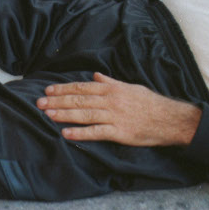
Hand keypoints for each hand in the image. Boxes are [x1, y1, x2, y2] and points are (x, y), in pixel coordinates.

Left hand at [37, 72, 200, 145]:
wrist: (169, 118)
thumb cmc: (150, 102)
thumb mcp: (130, 87)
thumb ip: (111, 82)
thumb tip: (97, 75)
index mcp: (111, 89)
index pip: (82, 87)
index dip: (63, 89)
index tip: (48, 90)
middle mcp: (110, 100)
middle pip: (79, 99)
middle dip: (57, 101)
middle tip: (39, 103)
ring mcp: (114, 116)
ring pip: (83, 114)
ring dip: (64, 114)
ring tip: (47, 115)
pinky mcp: (119, 132)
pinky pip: (96, 132)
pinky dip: (80, 132)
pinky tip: (66, 133)